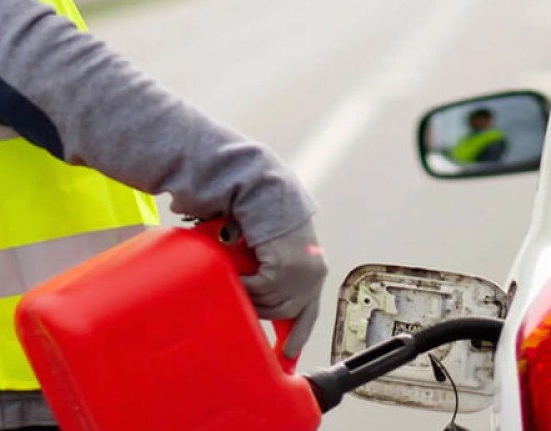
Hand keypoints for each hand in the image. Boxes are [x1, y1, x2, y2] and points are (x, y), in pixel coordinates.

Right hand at [239, 219, 327, 359]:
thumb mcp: (279, 251)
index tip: (287, 354)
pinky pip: (256, 290)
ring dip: (249, 294)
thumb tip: (257, 298)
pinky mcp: (281, 271)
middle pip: (283, 312)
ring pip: (267, 303)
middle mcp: (312, 276)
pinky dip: (243, 284)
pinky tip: (236, 274)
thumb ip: (276, 273)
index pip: (309, 312)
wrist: (266, 195)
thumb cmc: (268, 218)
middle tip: (244, 300)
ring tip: (237, 280)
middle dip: (262, 309)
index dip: (298, 335)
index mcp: (315, 271)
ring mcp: (299, 275)